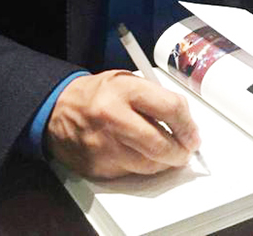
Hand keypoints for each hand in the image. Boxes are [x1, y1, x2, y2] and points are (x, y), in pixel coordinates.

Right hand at [45, 70, 200, 178]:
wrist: (59, 110)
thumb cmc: (99, 93)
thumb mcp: (127, 80)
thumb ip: (155, 97)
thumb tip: (184, 121)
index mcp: (124, 89)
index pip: (170, 108)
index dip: (188, 124)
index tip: (193, 132)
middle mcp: (113, 117)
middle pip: (161, 144)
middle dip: (181, 150)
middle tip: (187, 148)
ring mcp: (105, 145)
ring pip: (149, 164)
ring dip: (165, 162)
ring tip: (168, 152)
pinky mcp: (99, 167)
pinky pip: (132, 172)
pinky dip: (143, 166)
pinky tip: (142, 154)